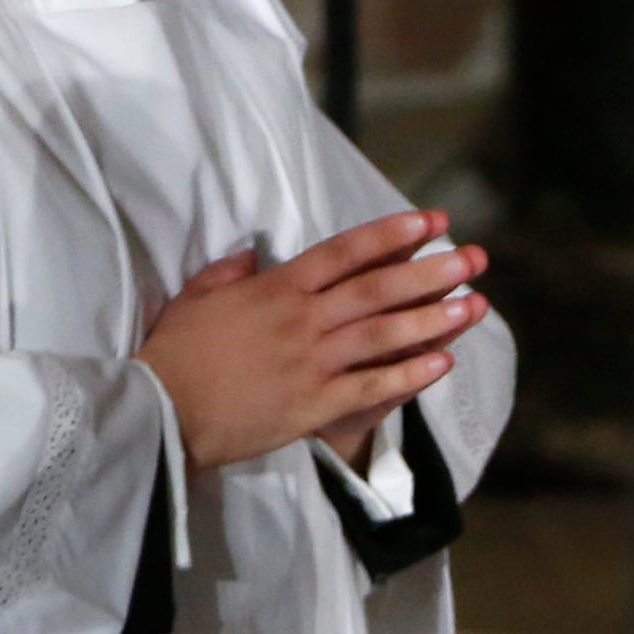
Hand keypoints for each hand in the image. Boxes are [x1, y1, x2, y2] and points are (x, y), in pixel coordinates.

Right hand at [138, 211, 488, 472]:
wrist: (159, 411)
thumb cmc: (173, 355)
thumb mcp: (195, 299)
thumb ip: (228, 274)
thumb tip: (251, 256)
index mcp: (275, 289)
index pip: (344, 252)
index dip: (391, 234)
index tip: (431, 222)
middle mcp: (301, 320)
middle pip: (376, 288)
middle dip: (429, 271)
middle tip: (473, 259)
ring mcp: (311, 362)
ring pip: (383, 334)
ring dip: (432, 318)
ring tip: (474, 305)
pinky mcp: (314, 404)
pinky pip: (372, 387)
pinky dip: (410, 375)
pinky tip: (444, 363)